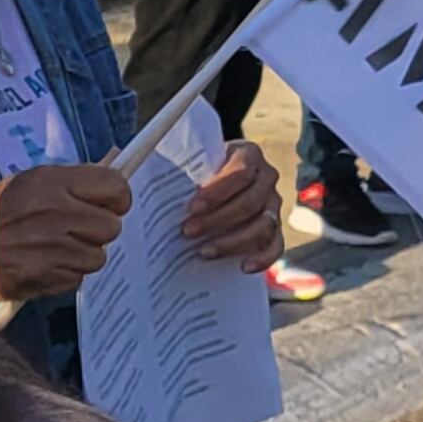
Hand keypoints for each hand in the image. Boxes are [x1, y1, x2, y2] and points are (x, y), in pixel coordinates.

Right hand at [0, 164, 133, 302]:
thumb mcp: (24, 185)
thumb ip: (68, 183)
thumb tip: (114, 168)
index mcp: (50, 182)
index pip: (115, 187)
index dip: (115, 200)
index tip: (105, 206)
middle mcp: (55, 211)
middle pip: (111, 226)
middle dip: (94, 232)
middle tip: (70, 232)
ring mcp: (52, 246)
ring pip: (97, 256)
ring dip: (78, 257)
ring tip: (48, 250)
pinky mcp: (46, 275)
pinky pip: (77, 278)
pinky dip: (62, 276)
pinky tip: (39, 266)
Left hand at [179, 141, 285, 270]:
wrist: (215, 182)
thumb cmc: (199, 172)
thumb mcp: (193, 165)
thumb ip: (182, 174)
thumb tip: (146, 191)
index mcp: (249, 155)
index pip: (241, 171)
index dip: (217, 191)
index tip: (192, 207)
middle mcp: (266, 179)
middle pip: (251, 201)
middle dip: (218, 219)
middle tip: (188, 231)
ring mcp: (273, 205)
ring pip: (264, 225)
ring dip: (234, 241)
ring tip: (204, 251)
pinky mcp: (274, 229)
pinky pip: (276, 245)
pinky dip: (263, 258)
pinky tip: (243, 267)